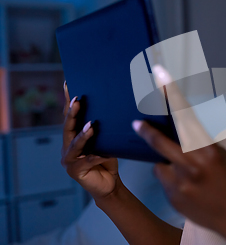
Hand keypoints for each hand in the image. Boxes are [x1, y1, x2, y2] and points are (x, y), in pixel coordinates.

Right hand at [61, 80, 119, 199]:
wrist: (110, 184)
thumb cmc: (107, 159)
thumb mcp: (106, 140)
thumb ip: (103, 128)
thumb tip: (115, 105)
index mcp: (72, 136)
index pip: (69, 115)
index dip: (68, 100)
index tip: (68, 83)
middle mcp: (67, 146)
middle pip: (68, 127)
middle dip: (73, 113)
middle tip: (78, 100)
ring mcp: (69, 159)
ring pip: (74, 144)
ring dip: (83, 135)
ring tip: (91, 125)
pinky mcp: (75, 171)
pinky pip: (87, 161)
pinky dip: (96, 155)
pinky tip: (104, 153)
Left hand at [133, 65, 225, 243]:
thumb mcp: (223, 157)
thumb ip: (201, 144)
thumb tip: (183, 131)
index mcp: (208, 151)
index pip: (187, 117)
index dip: (172, 95)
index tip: (160, 76)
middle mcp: (192, 166)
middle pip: (160, 142)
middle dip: (147, 131)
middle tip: (136, 123)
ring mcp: (180, 184)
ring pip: (160, 165)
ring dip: (168, 165)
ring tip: (187, 176)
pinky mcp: (172, 198)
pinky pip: (164, 181)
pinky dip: (171, 180)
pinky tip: (187, 188)